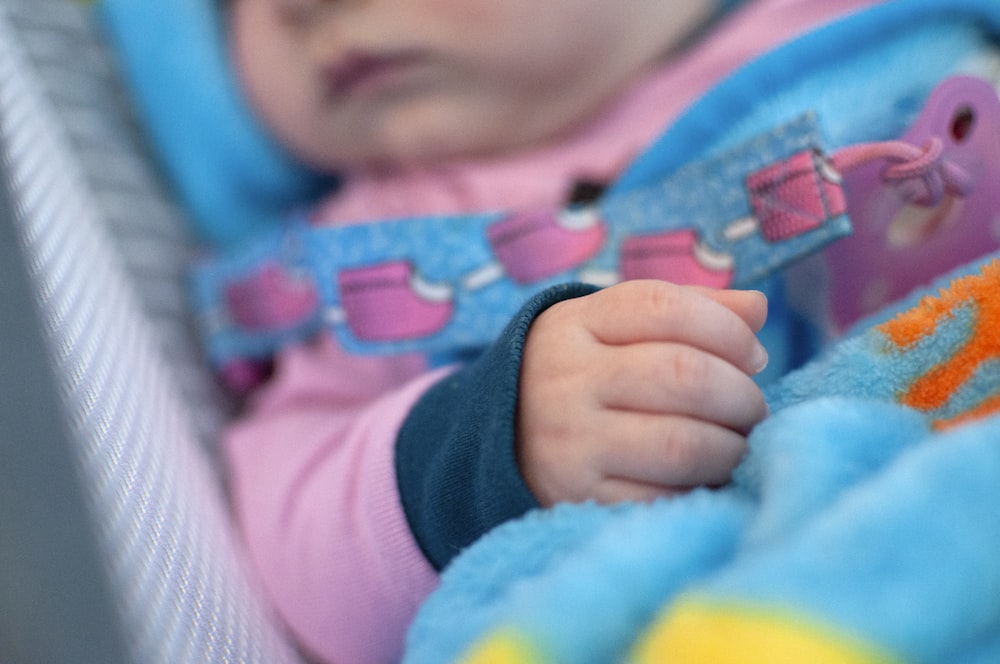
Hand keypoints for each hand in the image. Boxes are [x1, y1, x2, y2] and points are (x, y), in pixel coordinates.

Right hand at [517, 280, 768, 506]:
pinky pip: (665, 497)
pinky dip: (702, 489)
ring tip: (736, 445)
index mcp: (574, 324)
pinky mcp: (577, 498)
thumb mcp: (613, 327)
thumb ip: (687, 310)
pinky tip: (706, 478)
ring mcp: (568, 442)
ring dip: (732, 447)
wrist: (502, 438)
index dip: (727, 329)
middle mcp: (564, 379)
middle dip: (741, 395)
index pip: (663, 306)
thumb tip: (758, 310)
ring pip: (682, 443)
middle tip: (752, 409)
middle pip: (682, 374)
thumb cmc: (584, 374)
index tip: (752, 354)